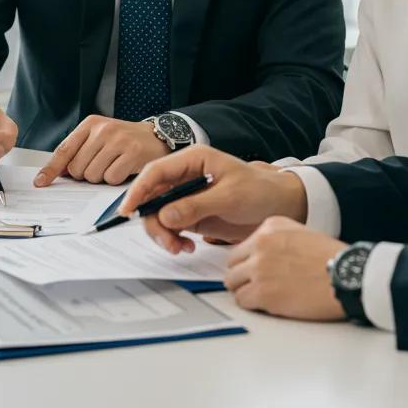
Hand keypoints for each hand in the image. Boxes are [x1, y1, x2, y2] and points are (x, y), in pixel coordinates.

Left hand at [34, 116, 167, 186]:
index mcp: (90, 124)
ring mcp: (118, 140)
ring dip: (102, 177)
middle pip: (77, 168)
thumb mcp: (99, 138)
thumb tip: (55, 173)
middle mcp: (103, 129)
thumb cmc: (124, 140)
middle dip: (86, 174)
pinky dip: (116, 179)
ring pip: (93, 175)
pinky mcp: (132, 153)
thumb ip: (78, 152)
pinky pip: (112, 178)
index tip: (40, 182)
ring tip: (114, 165)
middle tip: (101, 165)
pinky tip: (124, 168)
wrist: (156, 135)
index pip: (64, 150)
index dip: (50, 169)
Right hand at [118, 145, 308, 252]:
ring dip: (163, 234)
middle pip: (152, 197)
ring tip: (181, 248)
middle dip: (154, 222)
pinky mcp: (190, 213)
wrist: (278, 205)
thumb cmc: (259, 191)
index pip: (156, 172)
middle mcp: (185, 175)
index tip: (129, 212)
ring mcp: (186, 195)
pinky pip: (169, 226)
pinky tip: (186, 246)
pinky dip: (172, 239)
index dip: (138, 191)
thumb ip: (196, 205)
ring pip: (158, 215)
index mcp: (193, 159)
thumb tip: (165, 215)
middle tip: (169, 243)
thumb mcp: (230, 197)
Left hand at [225, 217, 346, 320]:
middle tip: (256, 285)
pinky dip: (253, 305)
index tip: (253, 270)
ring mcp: (260, 268)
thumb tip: (256, 256)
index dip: (248, 262)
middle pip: (232, 264)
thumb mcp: (301, 232)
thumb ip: (275, 239)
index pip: (241, 246)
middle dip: (242, 276)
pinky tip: (270, 304)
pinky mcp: (262, 292)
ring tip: (265, 295)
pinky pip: (242, 301)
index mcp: (270, 227)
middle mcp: (261, 243)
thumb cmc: (330, 259)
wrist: (346, 276)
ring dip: (245, 291)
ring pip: (232, 283)